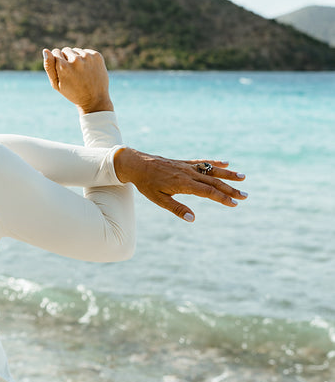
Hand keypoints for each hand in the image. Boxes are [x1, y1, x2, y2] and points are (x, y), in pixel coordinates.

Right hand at [43, 47, 112, 112]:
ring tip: (80, 72)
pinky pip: (86, 51)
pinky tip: (88, 69)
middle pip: (66, 50)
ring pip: (76, 50)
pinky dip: (86, 58)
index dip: (57, 61)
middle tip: (72, 73)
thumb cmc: (72, 93)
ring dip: (77, 58)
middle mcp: (76, 60)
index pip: (55, 52)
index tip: (62, 71)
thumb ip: (49, 67)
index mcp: (64, 67)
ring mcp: (88, 57)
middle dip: (67, 59)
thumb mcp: (56, 84)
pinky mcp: (97, 56)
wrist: (94, 99)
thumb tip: (45, 50)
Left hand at [114, 149, 246, 221]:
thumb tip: (192, 218)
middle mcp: (188, 173)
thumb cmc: (146, 184)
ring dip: (227, 175)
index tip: (234, 203)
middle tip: (245, 195)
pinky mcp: (184, 162)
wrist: (136, 164)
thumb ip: (176, 208)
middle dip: (230, 189)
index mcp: (183, 184)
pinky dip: (214, 163)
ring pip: (211, 171)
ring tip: (243, 177)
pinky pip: (202, 162)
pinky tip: (225, 163)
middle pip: (214, 182)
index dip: (222, 197)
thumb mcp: (159, 199)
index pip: (208, 192)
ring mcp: (187, 166)